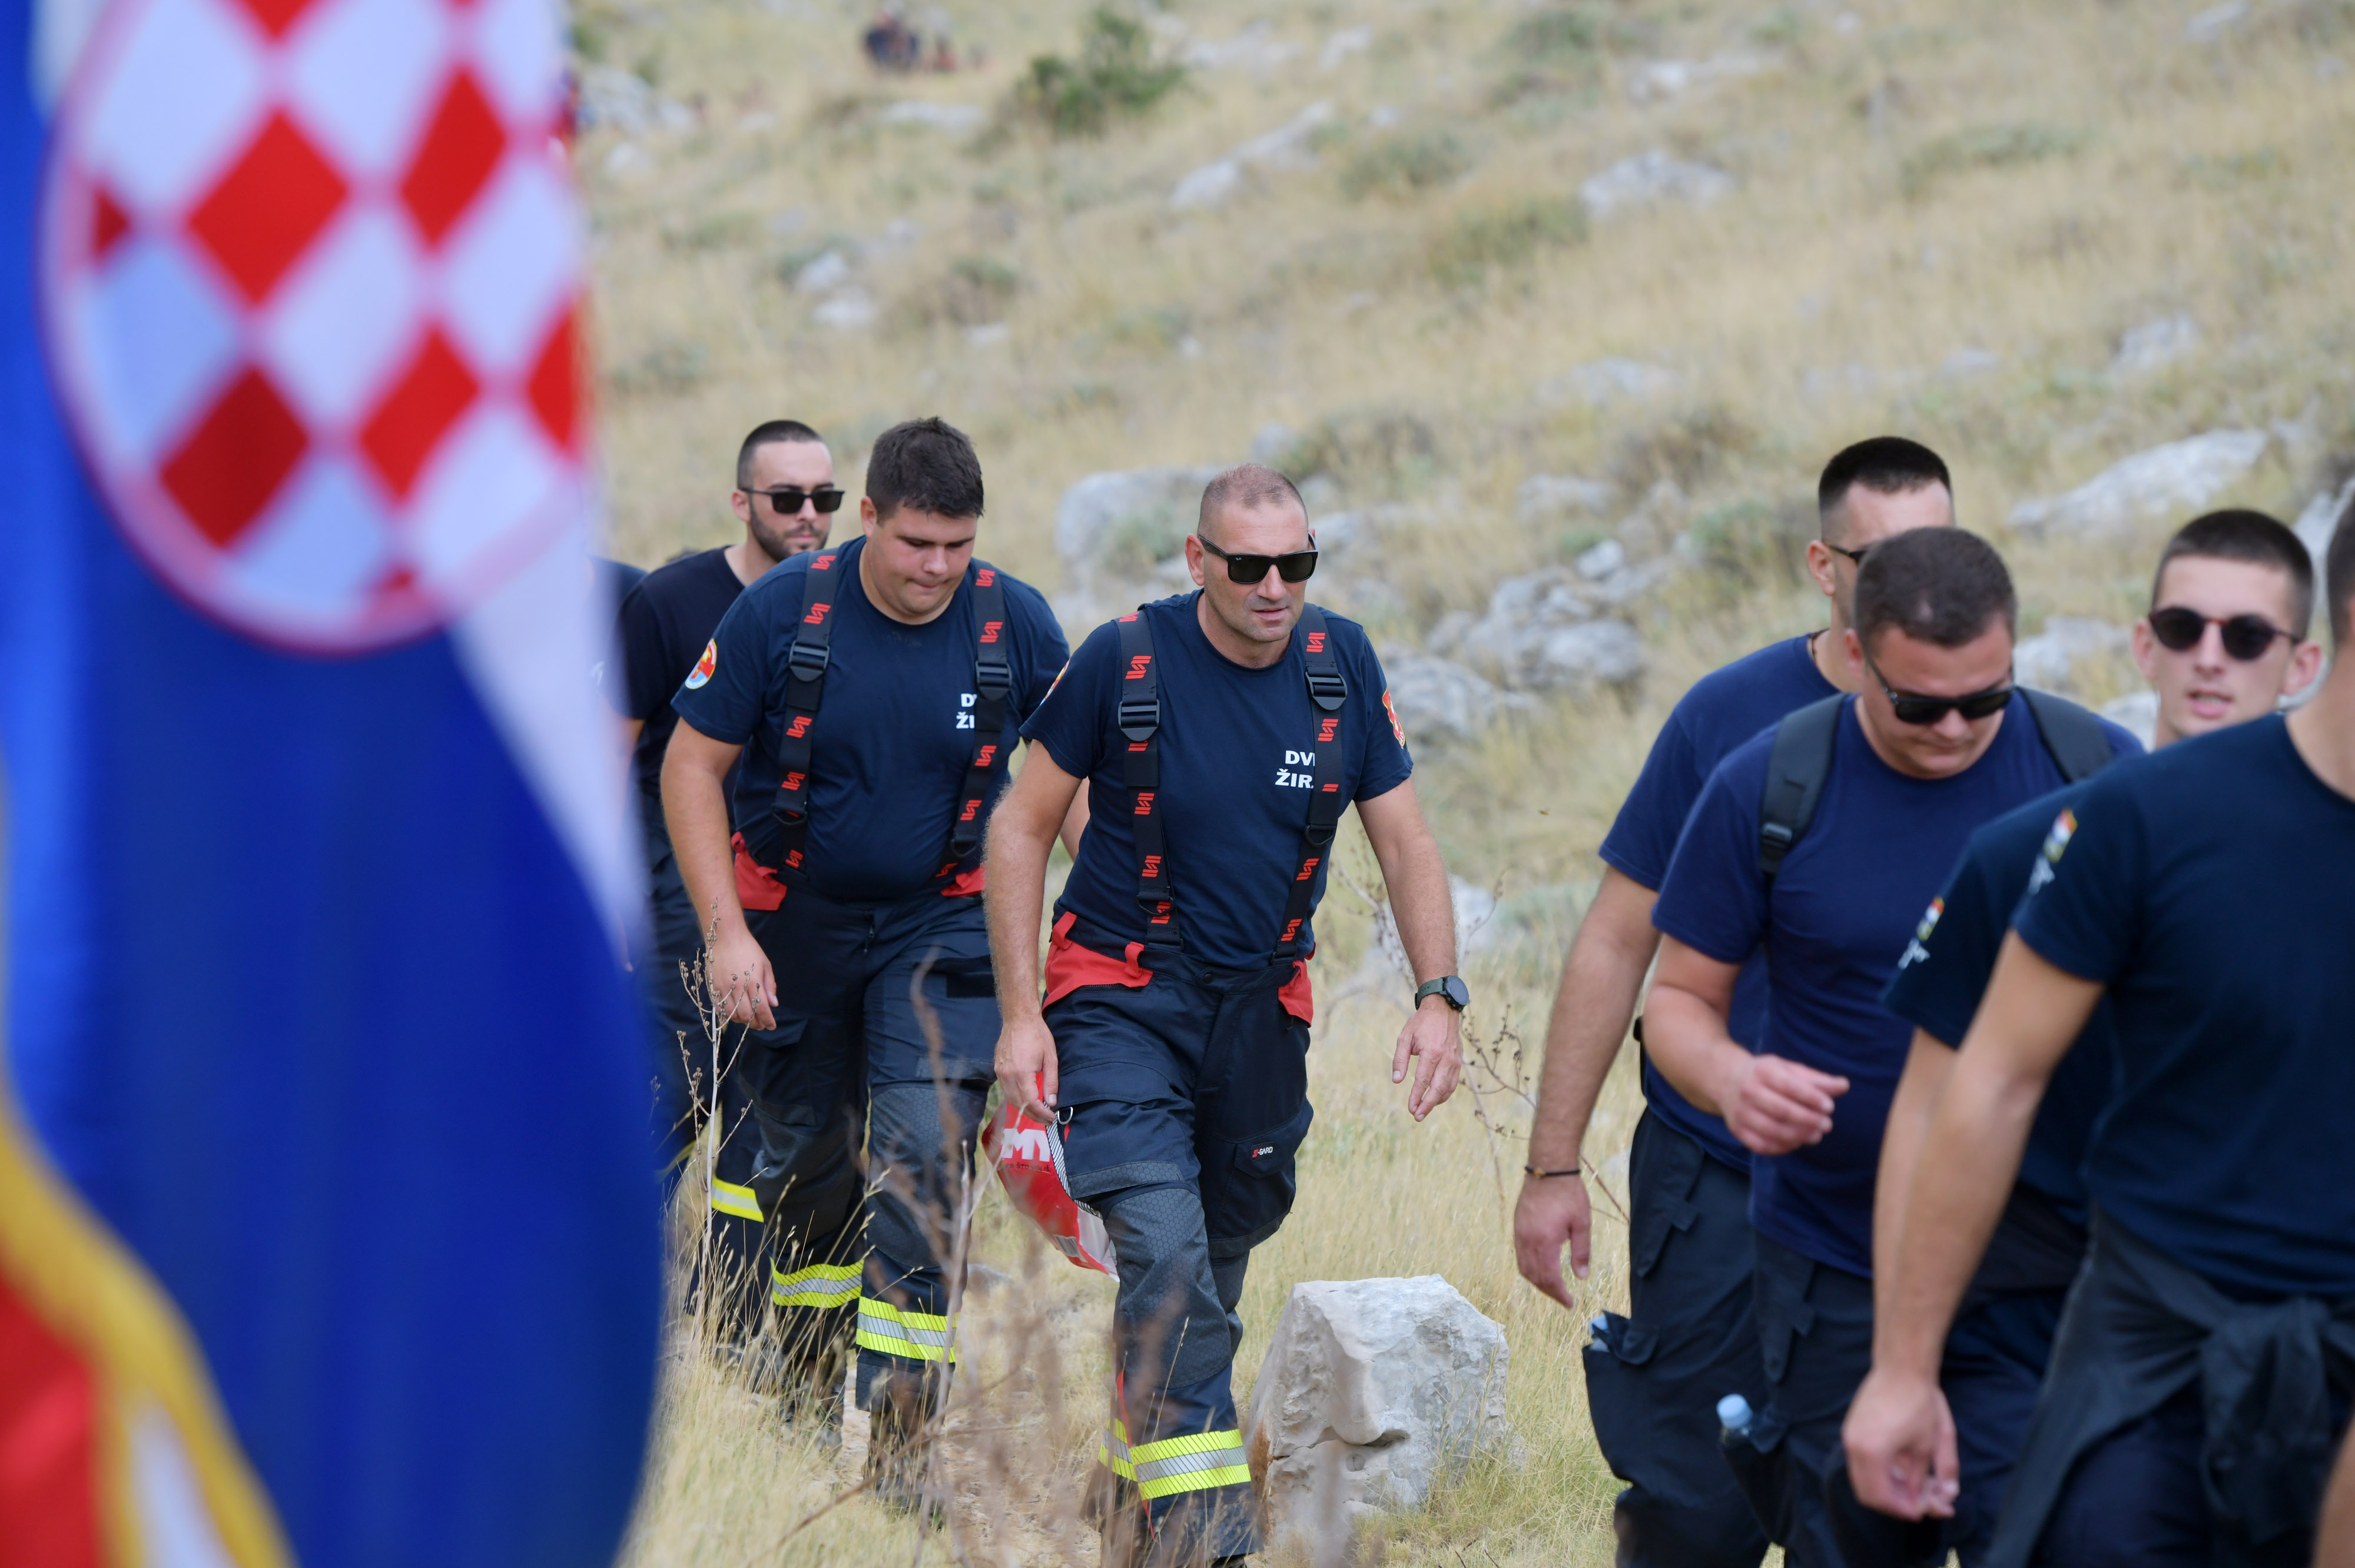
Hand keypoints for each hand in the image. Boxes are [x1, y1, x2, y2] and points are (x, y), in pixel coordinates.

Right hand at [706, 922, 775, 1029]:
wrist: (725, 936)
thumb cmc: (748, 948)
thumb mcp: (765, 964)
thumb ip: (769, 985)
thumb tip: (774, 1004)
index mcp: (753, 982)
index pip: (762, 1009)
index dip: (768, 1020)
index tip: (772, 1026)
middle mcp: (737, 987)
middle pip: (746, 1015)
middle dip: (755, 1024)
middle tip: (760, 1025)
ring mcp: (723, 988)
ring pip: (732, 1014)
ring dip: (742, 1021)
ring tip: (749, 1020)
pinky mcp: (713, 987)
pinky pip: (720, 1008)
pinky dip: (728, 1015)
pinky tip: (734, 1013)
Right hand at [994, 1014, 1059, 1121]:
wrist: (1019, 1018)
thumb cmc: (1037, 1035)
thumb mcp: (1050, 1058)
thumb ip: (1051, 1082)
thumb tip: (1051, 1102)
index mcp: (1021, 1073)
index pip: (1030, 1103)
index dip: (1041, 1113)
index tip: (1051, 1117)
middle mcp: (1007, 1075)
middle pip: (1018, 1105)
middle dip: (1033, 1115)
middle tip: (1046, 1120)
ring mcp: (1000, 1073)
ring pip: (1010, 1099)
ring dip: (1024, 1109)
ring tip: (1038, 1112)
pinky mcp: (997, 1069)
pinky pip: (1006, 1090)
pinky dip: (1016, 1098)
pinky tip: (1026, 1099)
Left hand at [1393, 998, 1463, 1120]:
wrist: (1443, 1010)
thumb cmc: (1421, 1023)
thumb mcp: (1405, 1037)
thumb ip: (1400, 1059)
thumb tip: (1397, 1080)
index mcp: (1432, 1052)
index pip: (1423, 1080)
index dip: (1416, 1096)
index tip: (1410, 1108)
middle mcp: (1446, 1058)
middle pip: (1438, 1088)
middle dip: (1427, 1105)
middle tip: (1417, 1116)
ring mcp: (1455, 1061)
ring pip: (1448, 1088)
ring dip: (1436, 1102)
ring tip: (1424, 1110)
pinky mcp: (1459, 1061)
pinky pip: (1453, 1082)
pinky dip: (1445, 1093)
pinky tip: (1435, 1099)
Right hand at [1514, 1171, 1593, 1305]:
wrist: (1548, 1169)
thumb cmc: (1568, 1194)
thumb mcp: (1582, 1223)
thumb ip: (1581, 1252)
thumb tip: (1582, 1277)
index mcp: (1545, 1242)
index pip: (1549, 1278)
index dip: (1559, 1294)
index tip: (1570, 1304)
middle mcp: (1528, 1241)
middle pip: (1534, 1277)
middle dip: (1549, 1291)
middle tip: (1563, 1299)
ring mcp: (1520, 1234)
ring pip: (1524, 1268)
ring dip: (1537, 1282)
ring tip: (1553, 1287)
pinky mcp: (1517, 1227)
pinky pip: (1520, 1255)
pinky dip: (1529, 1268)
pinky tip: (1541, 1268)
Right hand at [1725, 1053, 1848, 1154]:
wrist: (1727, 1081)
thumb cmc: (1766, 1075)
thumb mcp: (1788, 1069)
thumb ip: (1816, 1079)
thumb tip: (1844, 1085)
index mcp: (1763, 1071)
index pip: (1790, 1086)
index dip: (1812, 1098)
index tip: (1830, 1106)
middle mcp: (1748, 1091)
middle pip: (1782, 1110)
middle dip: (1808, 1119)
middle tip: (1827, 1125)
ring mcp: (1740, 1112)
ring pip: (1772, 1130)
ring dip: (1798, 1136)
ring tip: (1816, 1136)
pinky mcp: (1737, 1130)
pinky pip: (1762, 1145)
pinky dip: (1782, 1147)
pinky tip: (1797, 1142)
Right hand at [1843, 1365, 1959, 1521]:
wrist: (1901, 1367)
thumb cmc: (1918, 1404)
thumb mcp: (1927, 1446)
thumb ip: (1922, 1479)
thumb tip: (1919, 1501)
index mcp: (1872, 1454)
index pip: (1879, 1497)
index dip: (1900, 1510)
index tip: (1920, 1511)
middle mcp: (1853, 1447)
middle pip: (1865, 1492)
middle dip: (1891, 1503)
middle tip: (1914, 1503)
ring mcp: (1849, 1436)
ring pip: (1861, 1477)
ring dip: (1884, 1488)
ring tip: (1910, 1486)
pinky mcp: (1851, 1428)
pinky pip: (1859, 1462)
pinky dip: (1877, 1472)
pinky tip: (1898, 1468)